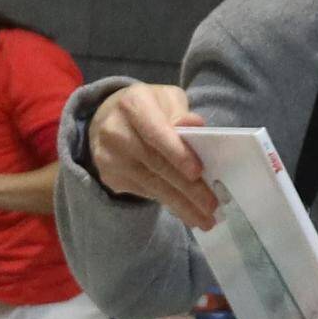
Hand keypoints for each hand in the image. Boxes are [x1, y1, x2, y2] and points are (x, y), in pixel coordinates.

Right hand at [83, 84, 219, 226]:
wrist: (106, 120)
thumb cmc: (147, 108)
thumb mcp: (165, 99)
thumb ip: (181, 112)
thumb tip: (196, 126)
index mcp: (132, 105)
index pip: (156, 133)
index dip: (177, 153)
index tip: (198, 172)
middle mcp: (115, 132)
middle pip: (156, 164)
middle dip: (187, 188)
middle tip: (211, 206)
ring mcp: (109, 158)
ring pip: (152, 185)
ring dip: (181, 205)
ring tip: (204, 219)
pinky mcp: (110, 177)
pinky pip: (145, 192)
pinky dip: (168, 202)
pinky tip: (185, 211)